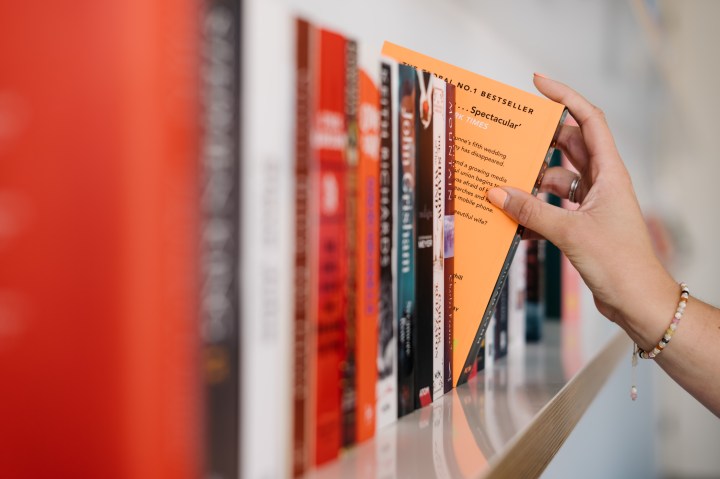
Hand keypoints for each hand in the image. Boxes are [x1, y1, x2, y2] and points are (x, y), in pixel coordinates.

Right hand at [487, 74, 676, 346]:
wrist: (637, 301)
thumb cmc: (620, 263)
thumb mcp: (570, 232)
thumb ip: (531, 211)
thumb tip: (497, 193)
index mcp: (609, 173)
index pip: (588, 120)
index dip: (564, 97)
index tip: (538, 83)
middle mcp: (601, 183)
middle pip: (569, 146)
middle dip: (540, 140)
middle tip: (511, 136)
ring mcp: (592, 204)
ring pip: (557, 179)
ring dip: (532, 182)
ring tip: (505, 187)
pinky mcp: (582, 225)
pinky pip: (553, 207)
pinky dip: (535, 211)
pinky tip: (516, 223)